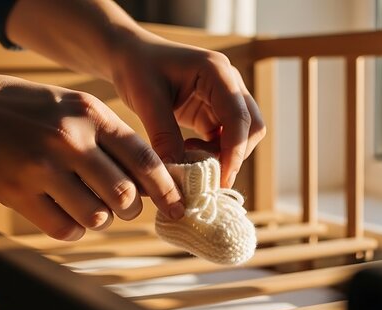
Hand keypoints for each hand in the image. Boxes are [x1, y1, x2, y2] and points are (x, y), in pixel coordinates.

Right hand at [0, 70, 183, 239]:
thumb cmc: (32, 111)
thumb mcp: (77, 107)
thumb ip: (113, 139)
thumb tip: (151, 181)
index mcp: (92, 115)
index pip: (145, 160)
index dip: (168, 190)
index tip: (179, 208)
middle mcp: (70, 139)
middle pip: (125, 196)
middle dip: (131, 209)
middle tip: (123, 206)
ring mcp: (42, 167)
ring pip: (97, 217)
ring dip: (100, 219)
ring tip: (89, 206)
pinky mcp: (17, 192)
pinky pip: (64, 229)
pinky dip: (72, 229)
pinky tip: (64, 213)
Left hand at [110, 36, 265, 187]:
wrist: (129, 56)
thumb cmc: (136, 68)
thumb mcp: (145, 100)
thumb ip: (164, 136)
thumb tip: (178, 175)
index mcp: (216, 71)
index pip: (239, 116)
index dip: (234, 151)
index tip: (221, 180)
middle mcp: (229, 82)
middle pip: (252, 126)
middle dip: (235, 156)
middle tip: (208, 178)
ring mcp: (225, 97)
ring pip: (243, 135)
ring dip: (224, 155)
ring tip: (190, 159)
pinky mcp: (215, 112)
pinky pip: (226, 138)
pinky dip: (213, 152)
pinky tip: (188, 151)